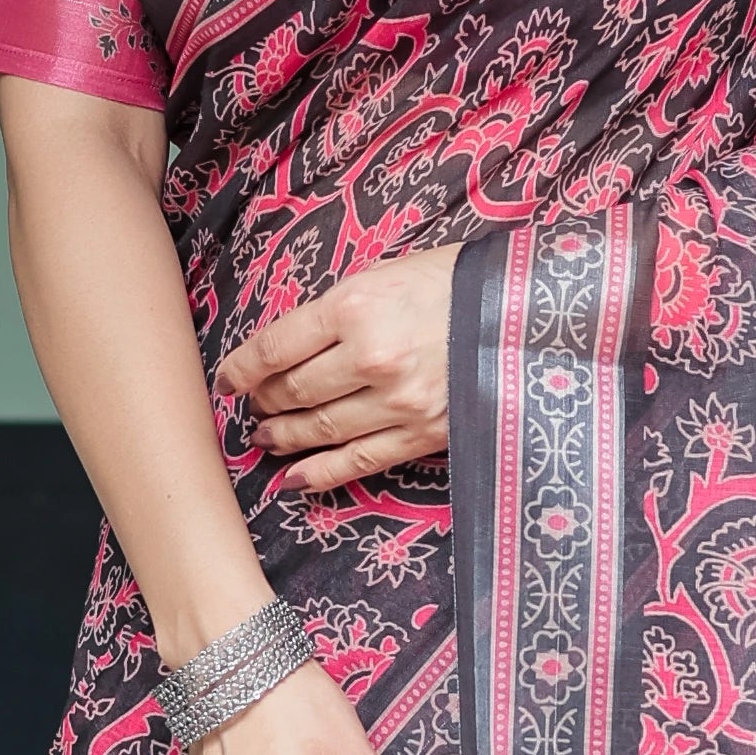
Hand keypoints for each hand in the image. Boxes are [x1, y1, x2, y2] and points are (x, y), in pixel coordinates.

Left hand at [215, 245, 459, 496]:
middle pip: (292, 391)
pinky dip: (320, 474)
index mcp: (355, 306)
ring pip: (318, 429)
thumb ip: (339, 310)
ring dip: (282, 437)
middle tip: (252, 405)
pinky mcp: (421, 434)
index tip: (227, 380)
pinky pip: (359, 461)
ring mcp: (396, 402)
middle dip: (264, 401)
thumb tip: (293, 344)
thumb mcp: (388, 274)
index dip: (241, 368)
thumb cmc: (456, 283)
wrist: (529, 314)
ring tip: (264, 438)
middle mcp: (369, 357)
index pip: (275, 346)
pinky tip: (293, 480)